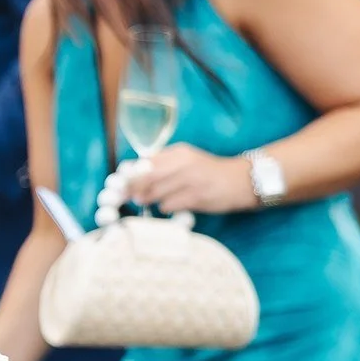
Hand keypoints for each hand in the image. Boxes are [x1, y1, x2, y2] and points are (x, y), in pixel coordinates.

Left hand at [121, 144, 256, 214]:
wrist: (241, 181)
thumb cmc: (208, 173)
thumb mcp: (185, 161)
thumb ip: (162, 165)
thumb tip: (132, 175)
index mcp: (178, 152)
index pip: (145, 162)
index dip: (128, 174)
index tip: (118, 184)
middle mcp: (183, 163)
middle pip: (146, 177)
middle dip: (132, 188)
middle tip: (126, 197)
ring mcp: (190, 180)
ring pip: (155, 192)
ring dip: (148, 199)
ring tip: (148, 201)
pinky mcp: (197, 197)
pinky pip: (169, 205)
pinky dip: (165, 207)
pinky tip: (170, 205)